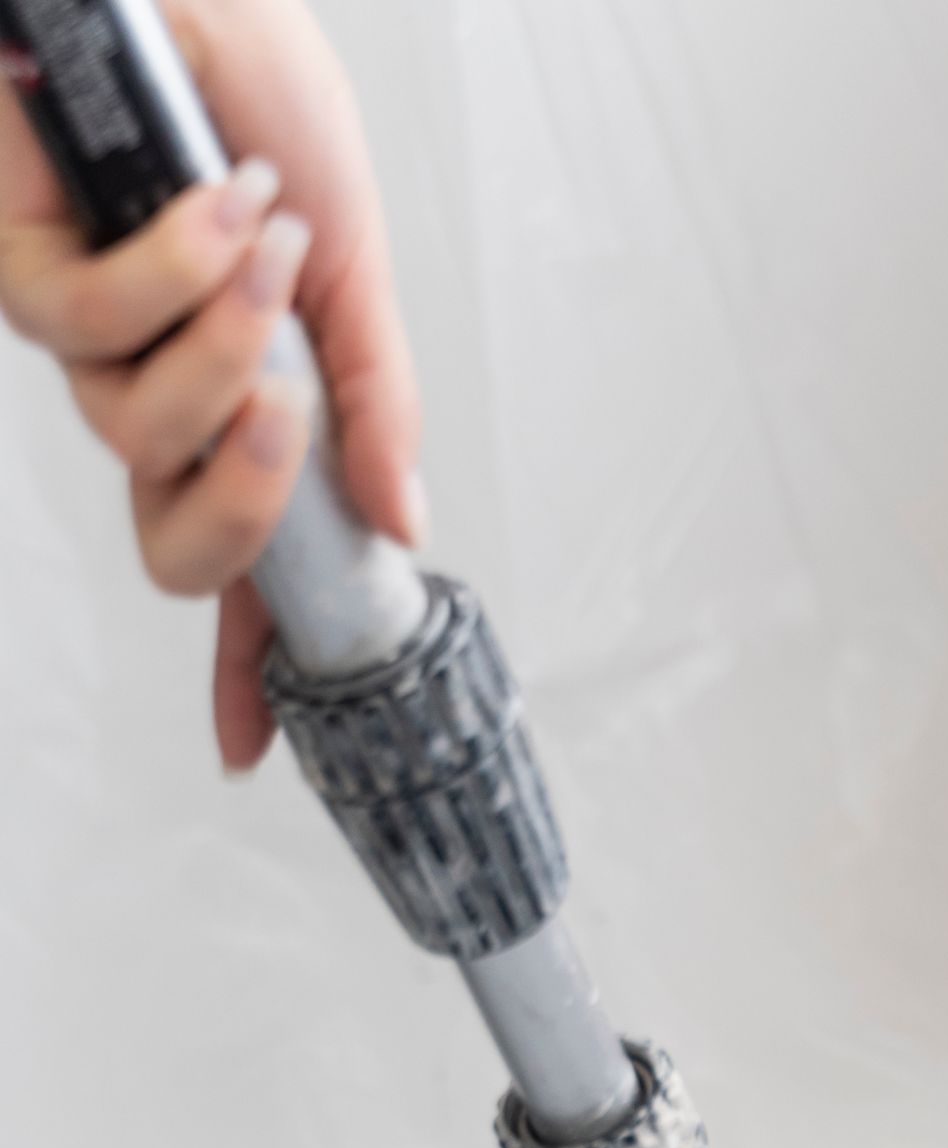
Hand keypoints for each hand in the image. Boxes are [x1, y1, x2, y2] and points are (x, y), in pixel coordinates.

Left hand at [0, 0, 420, 766]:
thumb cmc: (259, 95)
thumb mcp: (359, 270)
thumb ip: (380, 401)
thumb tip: (404, 524)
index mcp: (239, 405)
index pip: (243, 562)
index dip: (244, 663)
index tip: (252, 747)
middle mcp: (155, 386)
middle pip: (172, 539)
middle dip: (245, 503)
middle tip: (291, 425)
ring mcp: (85, 335)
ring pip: (137, 435)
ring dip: (221, 351)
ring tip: (263, 250)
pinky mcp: (21, 266)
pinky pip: (91, 330)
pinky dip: (170, 275)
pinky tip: (209, 205)